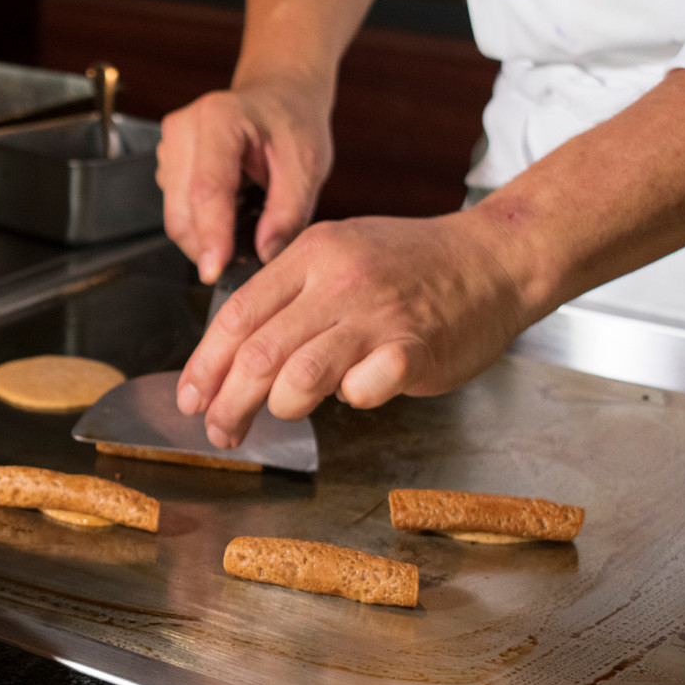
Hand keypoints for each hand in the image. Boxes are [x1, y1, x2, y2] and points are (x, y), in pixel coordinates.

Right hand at [156, 84, 333, 283]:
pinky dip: (201, 225)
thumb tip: (265, 255)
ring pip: (175, 217)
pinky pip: (176, 211)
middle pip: (182, 211)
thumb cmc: (292, 122)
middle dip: (210, 246)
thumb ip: (288, 212)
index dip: (210, 236)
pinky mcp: (166, 164)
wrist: (278, 96)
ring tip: (244, 221)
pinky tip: (229, 211)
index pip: (206, 189)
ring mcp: (169, 146)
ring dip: (205, 238)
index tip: (216, 271)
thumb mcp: (308, 164)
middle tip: (247, 256)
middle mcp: (183, 129)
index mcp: (220, 119)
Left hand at [176, 211, 532, 443]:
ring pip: (298, 376)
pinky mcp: (414, 348)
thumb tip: (233, 358)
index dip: (204, 365)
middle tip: (219, 430)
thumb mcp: (338, 255)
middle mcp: (339, 280)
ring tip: (281, 415)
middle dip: (228, 403)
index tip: (190, 399)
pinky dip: (349, 402)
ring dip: (279, 408)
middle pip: (258, 353)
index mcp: (311, 254)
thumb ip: (289, 297)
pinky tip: (355, 395)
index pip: (237, 316)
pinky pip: (362, 391)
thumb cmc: (411, 265)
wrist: (494, 258)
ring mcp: (378, 314)